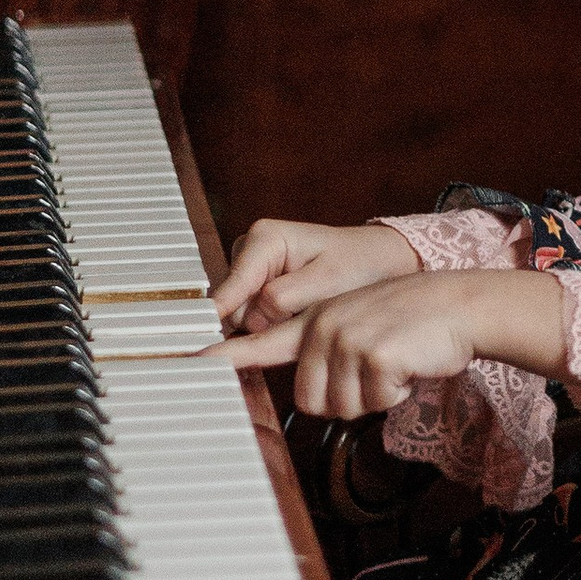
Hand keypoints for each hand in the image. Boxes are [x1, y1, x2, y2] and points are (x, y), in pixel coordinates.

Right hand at [211, 216, 419, 335]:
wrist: (379, 262)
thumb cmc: (359, 265)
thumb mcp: (328, 279)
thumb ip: (287, 296)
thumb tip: (252, 317)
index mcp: (265, 238)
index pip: (232, 286)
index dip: (221, 315)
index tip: (201, 341)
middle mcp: (251, 250)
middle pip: (234, 306)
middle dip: (261, 322)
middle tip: (300, 320)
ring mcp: (252, 270)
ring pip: (242, 315)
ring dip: (269, 325)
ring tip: (305, 316)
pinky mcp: (258, 287)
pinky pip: (253, 317)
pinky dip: (273, 325)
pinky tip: (297, 318)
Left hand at [222, 268, 567, 416]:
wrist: (458, 304)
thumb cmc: (413, 327)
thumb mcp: (360, 331)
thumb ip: (327, 356)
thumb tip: (315, 397)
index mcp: (313, 323)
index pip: (256, 343)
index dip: (219, 359)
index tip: (184, 365)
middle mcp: (321, 327)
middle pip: (312, 402)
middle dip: (347, 399)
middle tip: (375, 372)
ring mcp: (346, 337)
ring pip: (343, 407)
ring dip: (374, 397)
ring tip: (393, 363)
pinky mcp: (373, 352)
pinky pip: (376, 402)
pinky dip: (397, 393)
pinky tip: (409, 364)